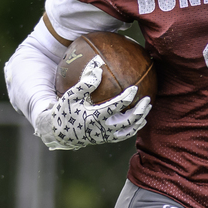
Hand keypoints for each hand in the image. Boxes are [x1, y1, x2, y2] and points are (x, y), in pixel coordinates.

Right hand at [34, 56, 151, 149]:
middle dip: (140, 111)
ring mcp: (105, 136)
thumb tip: (98, 67)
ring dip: (140, 120)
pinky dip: (133, 128)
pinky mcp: (106, 140)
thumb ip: (85, 83)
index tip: (135, 88)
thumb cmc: (65, 111)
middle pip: (128, 121)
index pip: (115, 107)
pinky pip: (124, 135)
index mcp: (93, 117)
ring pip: (129, 130)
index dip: (127, 98)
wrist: (60, 134)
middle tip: (148, 99)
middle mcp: (102, 129)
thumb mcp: (71, 96)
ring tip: (147, 109)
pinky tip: (139, 120)